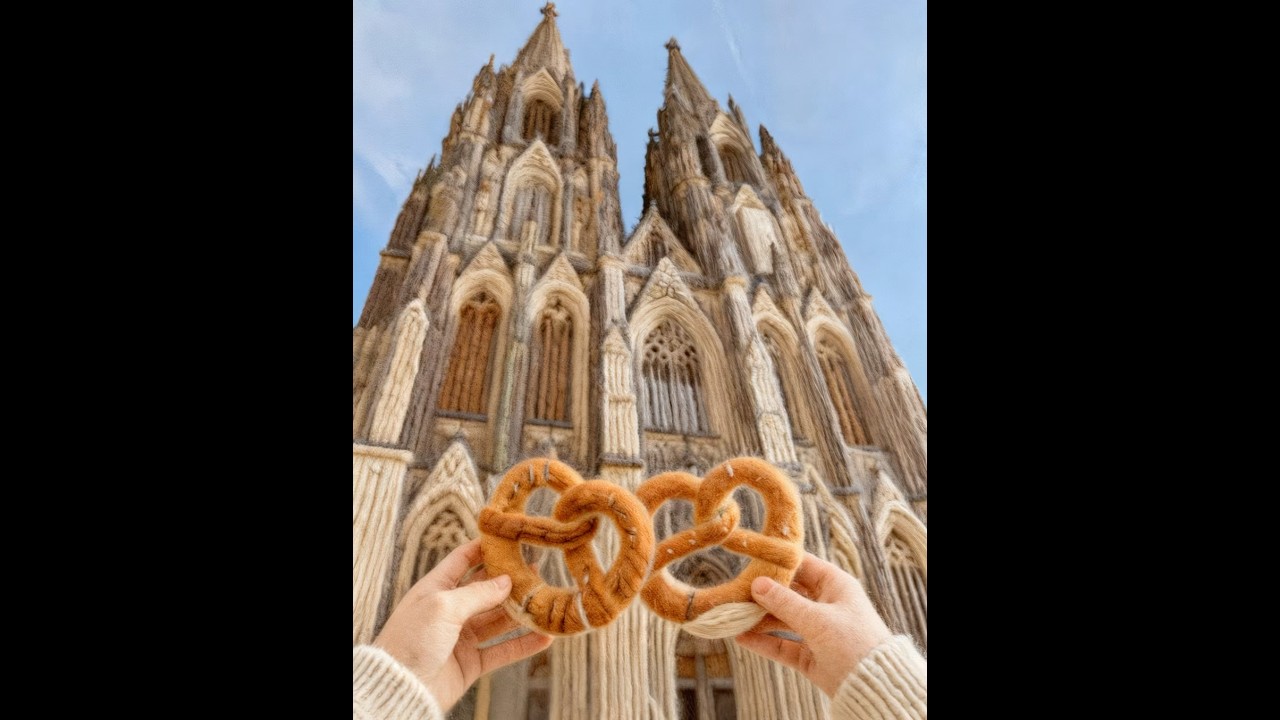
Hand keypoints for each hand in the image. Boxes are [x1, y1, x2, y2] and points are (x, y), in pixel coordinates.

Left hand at [373, 538, 552, 709]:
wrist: (400, 688)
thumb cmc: (411, 639)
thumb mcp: (443, 606)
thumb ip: (477, 592)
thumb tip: (506, 581)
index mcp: (435, 589)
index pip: (462, 560)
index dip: (484, 548)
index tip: (508, 539)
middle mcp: (449, 610)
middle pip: (485, 590)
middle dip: (510, 581)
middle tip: (536, 570)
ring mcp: (460, 637)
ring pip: (498, 620)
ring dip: (521, 612)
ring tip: (545, 601)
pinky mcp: (470, 664)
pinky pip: (502, 651)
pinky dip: (523, 645)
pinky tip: (545, 637)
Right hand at [735, 552, 891, 696]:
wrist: (873, 687)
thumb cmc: (853, 642)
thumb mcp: (818, 619)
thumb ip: (785, 602)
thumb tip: (757, 583)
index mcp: (836, 586)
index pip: (803, 565)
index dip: (779, 561)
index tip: (752, 557)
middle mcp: (825, 605)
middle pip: (789, 593)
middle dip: (763, 593)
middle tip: (735, 589)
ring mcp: (817, 631)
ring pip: (782, 619)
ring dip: (759, 618)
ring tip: (732, 614)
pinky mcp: (810, 655)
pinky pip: (782, 644)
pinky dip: (763, 641)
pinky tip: (741, 637)